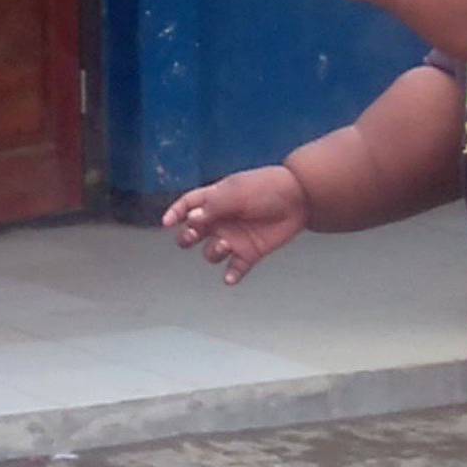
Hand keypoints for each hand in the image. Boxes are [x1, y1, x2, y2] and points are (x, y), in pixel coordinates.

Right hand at [162, 165, 307, 285]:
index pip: (187, 206)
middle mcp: (221, 220)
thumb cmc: (265, 188)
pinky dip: (231, 275)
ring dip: (213, 252)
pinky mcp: (250, 252)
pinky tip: (230, 278)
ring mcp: (235, 237)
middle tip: (192, 236)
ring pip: (211, 253)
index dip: (175, 213)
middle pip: (193, 233)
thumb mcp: (235, 192)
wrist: (299, 199)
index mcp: (215, 199)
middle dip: (187, 237)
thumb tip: (191, 219)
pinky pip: (235, 269)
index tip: (167, 223)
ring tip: (226, 245)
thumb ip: (212, 207)